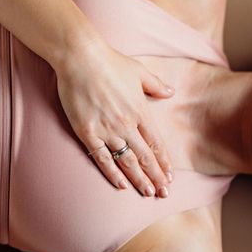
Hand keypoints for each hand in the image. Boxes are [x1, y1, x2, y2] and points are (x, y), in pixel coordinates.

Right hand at [56, 41, 173, 196]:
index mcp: (140, 111)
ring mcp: (107, 130)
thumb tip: (170, 92)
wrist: (80, 58)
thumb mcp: (139, 71)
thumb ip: (155, 85)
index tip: (170, 176)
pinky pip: (102, 158)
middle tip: (164, 193)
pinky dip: (112, 173)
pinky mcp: (87, 132)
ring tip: (148, 193)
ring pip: (127, 161)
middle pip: (145, 157)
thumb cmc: (109, 61)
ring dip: (139, 179)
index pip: (156, 143)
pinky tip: (121, 185)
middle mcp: (126, 124)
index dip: (164, 162)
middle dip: (156, 177)